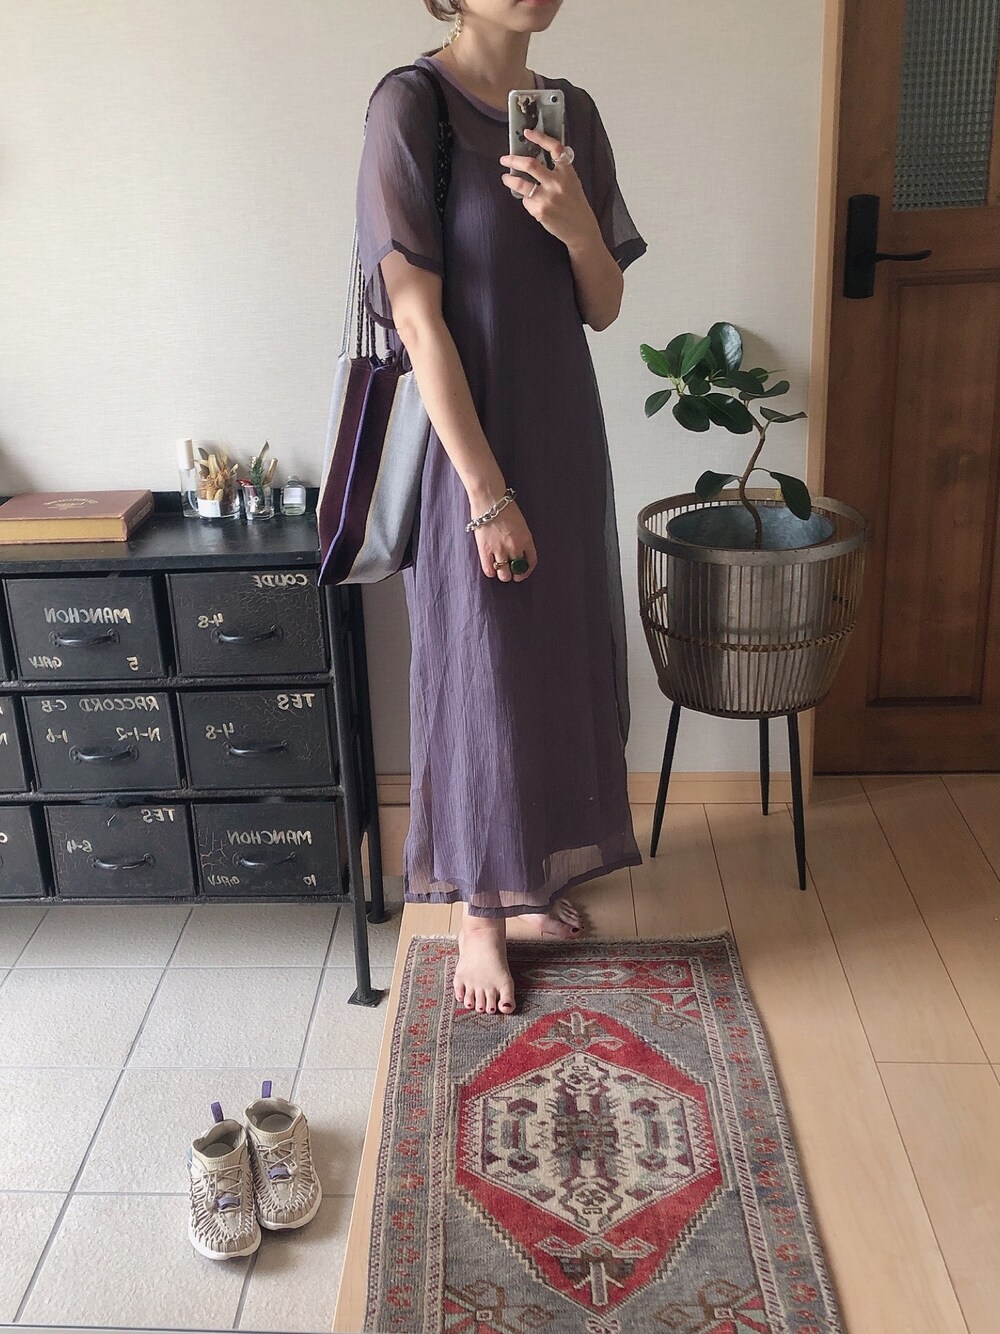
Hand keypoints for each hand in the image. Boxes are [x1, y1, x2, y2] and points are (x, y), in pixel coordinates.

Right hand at [470, 498, 537, 581]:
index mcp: (526, 539)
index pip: (531, 562)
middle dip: (516, 575)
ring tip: (500, 571)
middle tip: (511, 574)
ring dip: (504, 575)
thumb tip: (518, 554)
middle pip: (518, 571)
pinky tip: (490, 568)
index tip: (523, 573)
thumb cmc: (505, 508)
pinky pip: (489, 570)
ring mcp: (500, 549)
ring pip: (504, 575)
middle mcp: (515, 547)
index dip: (528, 571)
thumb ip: (521, 539)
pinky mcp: (485, 550)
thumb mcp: (521, 524)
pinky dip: (491, 572)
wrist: (490, 499)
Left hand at [500, 126, 598, 250]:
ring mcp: (548, 197)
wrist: (581, 230)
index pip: (554, 148)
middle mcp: (557, 182)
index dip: (540, 137)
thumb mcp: (572, 182)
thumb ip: (557, 171)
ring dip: (510, 179)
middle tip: (505, 159)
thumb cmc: (575, 205)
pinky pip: (526, 201)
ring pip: (521, 184)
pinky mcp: (540, 211)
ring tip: (506, 178)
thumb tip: (533, 162)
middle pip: (530, 165)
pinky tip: (531, 203)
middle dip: (513, 160)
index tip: (528, 133)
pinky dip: (526, 200)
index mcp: (567, 172)